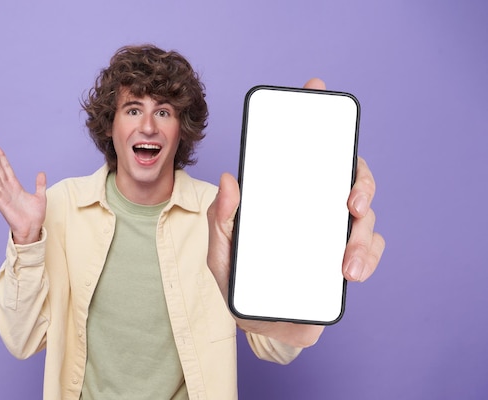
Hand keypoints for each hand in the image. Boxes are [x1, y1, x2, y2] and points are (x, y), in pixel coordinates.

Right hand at [0, 142, 46, 243]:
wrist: (32, 229)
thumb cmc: (34, 215)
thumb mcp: (40, 196)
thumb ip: (40, 184)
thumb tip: (41, 172)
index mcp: (15, 186)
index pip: (6, 168)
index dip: (1, 157)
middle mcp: (7, 188)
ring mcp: (3, 195)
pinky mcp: (1, 203)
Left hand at [206, 78, 384, 347]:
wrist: (262, 326)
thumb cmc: (240, 282)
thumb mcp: (221, 252)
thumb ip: (221, 221)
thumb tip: (229, 179)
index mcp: (284, 198)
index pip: (301, 154)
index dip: (310, 119)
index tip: (315, 88)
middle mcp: (312, 208)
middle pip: (348, 176)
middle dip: (360, 179)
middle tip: (351, 200)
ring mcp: (332, 233)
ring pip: (366, 215)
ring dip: (364, 233)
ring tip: (345, 261)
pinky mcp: (347, 260)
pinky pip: (371, 251)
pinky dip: (367, 258)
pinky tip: (350, 272)